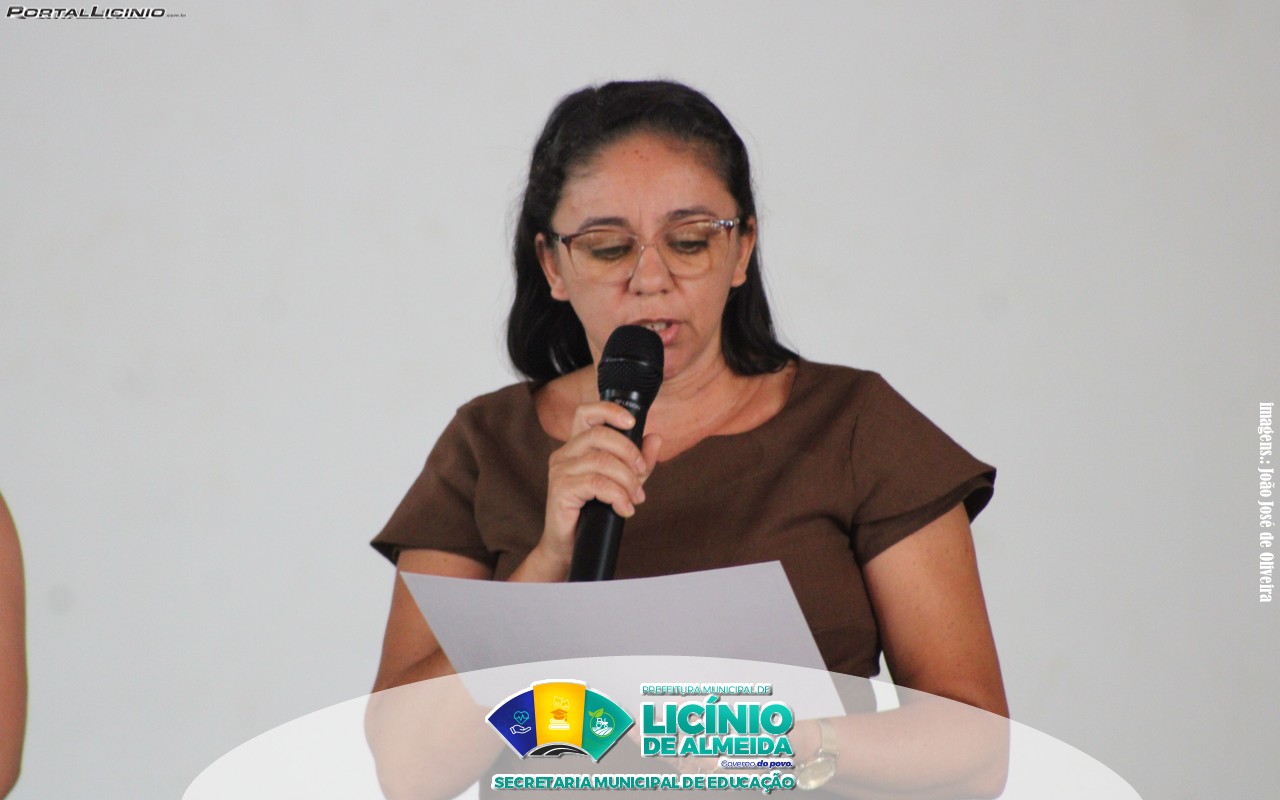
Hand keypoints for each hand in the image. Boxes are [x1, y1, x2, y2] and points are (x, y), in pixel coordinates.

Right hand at [535, 400, 661, 573]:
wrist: (572, 546)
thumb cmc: (594, 512)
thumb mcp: (624, 482)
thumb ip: (640, 461)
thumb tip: (655, 438)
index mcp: (577, 446)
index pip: (586, 412)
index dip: (609, 410)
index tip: (632, 422)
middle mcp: (565, 453)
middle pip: (600, 435)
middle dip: (629, 453)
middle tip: (642, 475)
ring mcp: (560, 470)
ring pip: (601, 461)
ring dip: (627, 481)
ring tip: (635, 499)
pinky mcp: (560, 489)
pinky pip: (596, 483)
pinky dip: (617, 496)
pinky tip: (624, 509)